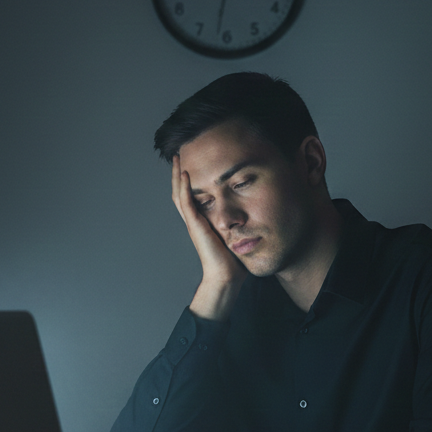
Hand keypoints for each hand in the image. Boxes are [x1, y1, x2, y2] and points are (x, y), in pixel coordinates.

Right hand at [171, 153, 247, 319]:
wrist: (227, 276)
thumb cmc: (234, 260)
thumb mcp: (236, 234)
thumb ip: (239, 223)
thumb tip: (253, 213)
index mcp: (203, 221)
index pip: (193, 196)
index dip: (190, 180)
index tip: (193, 164)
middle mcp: (195, 220)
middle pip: (181, 191)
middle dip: (179, 173)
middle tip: (178, 155)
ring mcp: (193, 222)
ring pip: (180, 193)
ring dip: (178, 175)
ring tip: (177, 158)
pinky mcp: (196, 225)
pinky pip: (186, 202)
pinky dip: (185, 187)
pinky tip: (186, 173)